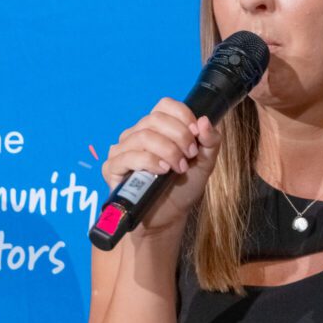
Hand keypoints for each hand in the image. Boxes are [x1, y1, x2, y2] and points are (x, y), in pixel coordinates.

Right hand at [102, 98, 222, 236]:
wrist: (170, 217)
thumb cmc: (182, 187)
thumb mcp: (204, 163)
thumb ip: (210, 141)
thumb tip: (205, 121)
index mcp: (157, 127)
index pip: (165, 105)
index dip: (183, 116)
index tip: (196, 134)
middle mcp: (137, 134)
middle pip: (155, 119)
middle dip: (179, 136)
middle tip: (190, 156)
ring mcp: (122, 150)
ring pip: (143, 136)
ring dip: (167, 151)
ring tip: (178, 167)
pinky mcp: (112, 168)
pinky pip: (128, 156)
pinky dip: (149, 161)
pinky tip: (162, 170)